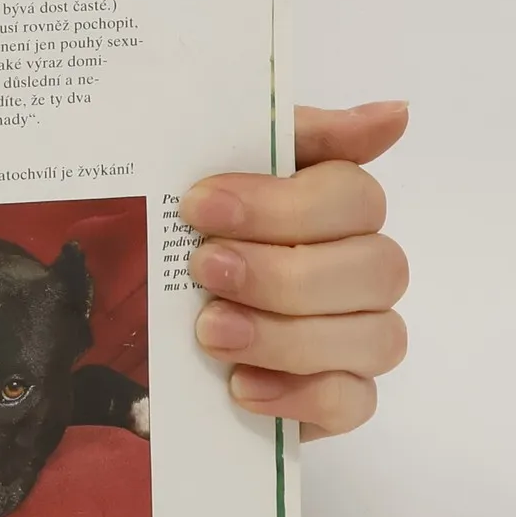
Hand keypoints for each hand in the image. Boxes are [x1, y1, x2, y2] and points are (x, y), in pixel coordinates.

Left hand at [181, 102, 408, 439]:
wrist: (122, 321)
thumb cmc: (175, 235)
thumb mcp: (206, 167)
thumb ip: (290, 136)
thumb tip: (394, 114)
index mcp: (333, 208)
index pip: (355, 198)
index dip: (283, 205)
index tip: (199, 207)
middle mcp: (359, 270)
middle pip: (376, 269)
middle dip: (282, 273)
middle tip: (204, 271)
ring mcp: (356, 336)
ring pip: (375, 337)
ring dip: (287, 336)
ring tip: (210, 331)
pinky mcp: (336, 397)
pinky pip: (353, 402)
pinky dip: (299, 395)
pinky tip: (239, 385)